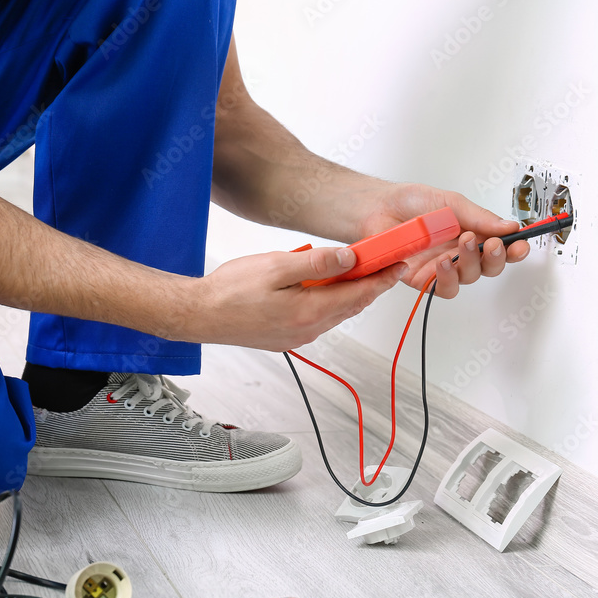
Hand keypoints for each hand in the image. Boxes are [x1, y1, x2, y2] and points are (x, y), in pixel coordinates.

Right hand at [193, 246, 405, 350]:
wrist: (199, 314)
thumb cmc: (230, 290)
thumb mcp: (276, 266)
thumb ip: (317, 263)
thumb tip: (350, 259)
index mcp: (309, 311)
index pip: (358, 294)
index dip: (381, 278)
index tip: (398, 264)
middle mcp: (308, 330)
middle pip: (351, 306)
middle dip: (370, 285)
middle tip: (385, 264)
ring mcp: (297, 337)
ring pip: (336, 313)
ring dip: (349, 293)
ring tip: (358, 271)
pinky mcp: (287, 338)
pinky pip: (319, 319)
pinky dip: (330, 302)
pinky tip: (324, 287)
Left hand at [357, 183, 529, 297]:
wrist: (378, 207)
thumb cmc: (412, 203)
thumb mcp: (450, 203)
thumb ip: (478, 217)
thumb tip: (509, 226)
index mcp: (471, 234)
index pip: (499, 246)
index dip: (513, 249)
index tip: (521, 245)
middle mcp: (459, 254)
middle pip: (489, 267)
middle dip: (496, 258)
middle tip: (494, 244)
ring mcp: (442, 268)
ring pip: (468, 278)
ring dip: (471, 264)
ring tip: (462, 246)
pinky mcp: (423, 280)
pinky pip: (442, 288)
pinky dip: (447, 278)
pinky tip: (443, 264)